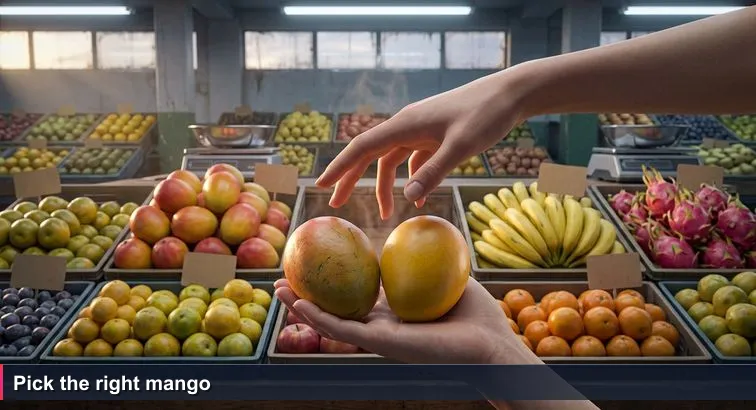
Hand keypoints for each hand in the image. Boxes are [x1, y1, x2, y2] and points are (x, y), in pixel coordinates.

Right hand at [274, 277, 538, 364]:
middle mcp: (380, 325)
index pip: (354, 295)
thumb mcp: (441, 270)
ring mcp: (378, 336)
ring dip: (302, 308)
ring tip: (279, 290)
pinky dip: (320, 318)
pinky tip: (301, 304)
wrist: (489, 340)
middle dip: (307, 297)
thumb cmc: (473, 309)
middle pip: (335, 310)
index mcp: (392, 312)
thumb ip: (422, 253)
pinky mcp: (381, 345)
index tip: (314, 261)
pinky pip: (344, 329)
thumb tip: (408, 226)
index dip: (331, 280)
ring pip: (331, 322)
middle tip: (284, 279)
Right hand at [315, 70, 529, 219]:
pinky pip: (413, 159)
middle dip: (352, 178)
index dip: (340, 167)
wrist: (509, 94)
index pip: (362, 147)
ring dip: (387, 186)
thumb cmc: (486, 115)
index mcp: (405, 125)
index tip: (322, 185)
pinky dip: (413, 179)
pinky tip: (420, 198)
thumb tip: (407, 197)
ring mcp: (420, 130)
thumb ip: (434, 171)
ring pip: (392, 160)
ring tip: (387, 214)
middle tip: (337, 204)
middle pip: (370, 154)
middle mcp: (406, 125)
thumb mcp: (461, 146)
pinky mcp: (434, 135)